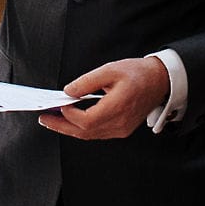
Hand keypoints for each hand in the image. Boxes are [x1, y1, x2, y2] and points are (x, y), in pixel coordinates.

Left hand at [38, 56, 170, 140]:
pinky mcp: (122, 130)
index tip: (59, 105)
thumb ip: (87, 81)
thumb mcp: (110, 70)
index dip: (69, 115)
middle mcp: (120, 123)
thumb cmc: (138, 74)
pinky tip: (72, 121)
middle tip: (45, 119)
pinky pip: (98, 133)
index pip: (86, 121)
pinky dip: (82, 129)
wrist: (159, 81)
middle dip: (61, 126)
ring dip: (70, 129)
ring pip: (90, 135)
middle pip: (84, 132)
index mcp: (118, 107)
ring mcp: (121, 129)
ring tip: (53, 120)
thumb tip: (68, 91)